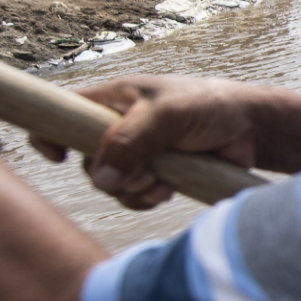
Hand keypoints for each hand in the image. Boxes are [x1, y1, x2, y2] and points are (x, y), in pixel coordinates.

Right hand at [31, 77, 300, 209]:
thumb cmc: (209, 106)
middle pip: (87, 161)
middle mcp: (118, 128)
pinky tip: (167, 189)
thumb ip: (132, 141)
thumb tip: (101, 177)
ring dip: (133, 189)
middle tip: (145, 168)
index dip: (50, 132)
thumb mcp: (168, 116)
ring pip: (110, 185)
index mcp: (113, 101)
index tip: (57, 156)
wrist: (249, 130)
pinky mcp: (155, 176)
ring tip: (161, 178)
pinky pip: (132, 198)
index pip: (64, 111)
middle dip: (112, 173)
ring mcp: (136, 154)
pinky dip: (145, 199)